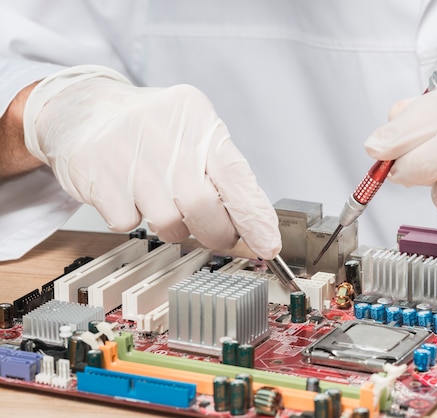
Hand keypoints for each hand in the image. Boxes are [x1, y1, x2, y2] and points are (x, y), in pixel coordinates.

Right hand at [23, 66, 280, 258]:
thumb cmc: (152, 132)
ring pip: (168, 222)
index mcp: (197, 118)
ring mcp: (125, 150)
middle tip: (219, 236)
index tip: (268, 244)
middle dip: (217, 233)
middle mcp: (163, 130)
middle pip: (203, 206)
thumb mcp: (194, 134)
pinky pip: (129, 223)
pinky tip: (130, 196)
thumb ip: (223, 174)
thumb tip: (255, 226)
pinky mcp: (95, 172)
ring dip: (174, 228)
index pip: (235, 174)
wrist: (85, 111)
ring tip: (166, 206)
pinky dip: (135, 219)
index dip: (254, 216)